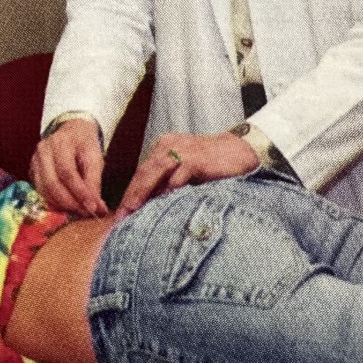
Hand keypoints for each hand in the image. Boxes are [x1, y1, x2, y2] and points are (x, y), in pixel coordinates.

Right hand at [29, 118, 108, 216]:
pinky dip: (55, 202)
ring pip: (45, 191)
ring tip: (79, 210)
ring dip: (63, 205)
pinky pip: (41, 192)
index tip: (93, 208)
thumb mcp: (95, 156)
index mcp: (60, 142)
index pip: (67, 172)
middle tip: (86, 212)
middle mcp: (43, 151)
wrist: (70, 131)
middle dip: (70, 203)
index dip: (80, 193)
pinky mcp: (32, 171)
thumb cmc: (84, 143)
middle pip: (52, 184)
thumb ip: (94, 181)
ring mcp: (34, 161)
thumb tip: (98, 208)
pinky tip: (68, 205)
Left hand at [115, 131, 257, 219]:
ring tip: (133, 210)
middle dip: (131, 195)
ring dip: (143, 192)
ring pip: (155, 172)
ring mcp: (182, 151)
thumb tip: (149, 206)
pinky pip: (178, 175)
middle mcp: (169, 146)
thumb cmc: (213, 163)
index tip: (121, 213)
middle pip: (143, 172)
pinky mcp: (196, 159)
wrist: (241, 150)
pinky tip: (162, 202)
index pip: (142, 172)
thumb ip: (168, 182)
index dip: (130, 192)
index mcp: (163, 148)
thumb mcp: (185, 170)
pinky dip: (169, 189)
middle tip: (120, 216)